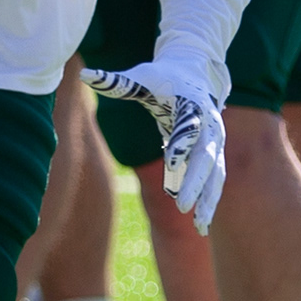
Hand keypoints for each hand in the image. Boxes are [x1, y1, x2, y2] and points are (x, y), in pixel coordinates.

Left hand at [88, 60, 228, 230]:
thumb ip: (116, 82)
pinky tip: (201, 226)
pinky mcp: (214, 155)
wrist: (195, 74)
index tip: (172, 163)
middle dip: (196, 182)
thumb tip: (85, 76)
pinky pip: (213, 182)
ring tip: (200, 226)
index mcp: (192, 105)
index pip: (189, 127)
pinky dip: (209, 202)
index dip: (182, 144)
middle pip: (206, 157)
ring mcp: (215, 142)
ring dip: (209, 200)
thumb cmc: (162, 78)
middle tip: (183, 207)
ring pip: (215, 175)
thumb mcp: (140, 78)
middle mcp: (209, 126)